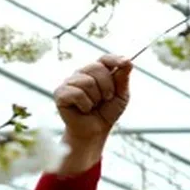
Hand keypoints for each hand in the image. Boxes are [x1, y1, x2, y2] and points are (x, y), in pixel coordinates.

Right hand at [52, 55, 131, 174]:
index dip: (114, 59)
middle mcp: (82, 73)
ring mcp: (69, 82)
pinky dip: (86, 105)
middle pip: (96, 68)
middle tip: (106, 99)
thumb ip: (123, 79)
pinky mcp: (60, 93)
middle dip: (107, 86)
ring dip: (96, 98)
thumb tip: (128, 60)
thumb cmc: (107, 112)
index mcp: (97, 72)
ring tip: (94, 105)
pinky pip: (77, 93)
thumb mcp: (121, 95)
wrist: (96, 131)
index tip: (126, 63)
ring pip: (87, 82)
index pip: (105, 58)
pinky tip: (84, 109)